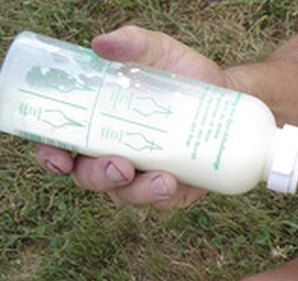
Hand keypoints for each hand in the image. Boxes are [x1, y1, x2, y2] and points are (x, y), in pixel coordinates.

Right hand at [35, 26, 228, 208]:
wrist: (226, 92)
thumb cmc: (181, 72)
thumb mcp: (158, 50)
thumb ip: (132, 42)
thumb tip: (102, 45)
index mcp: (95, 123)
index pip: (60, 145)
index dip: (51, 155)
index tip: (59, 157)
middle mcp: (112, 153)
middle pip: (88, 177)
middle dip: (99, 177)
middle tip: (121, 166)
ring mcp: (142, 174)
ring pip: (125, 195)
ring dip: (138, 191)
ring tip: (162, 180)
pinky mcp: (173, 188)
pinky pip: (161, 203)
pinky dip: (164, 198)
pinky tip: (174, 185)